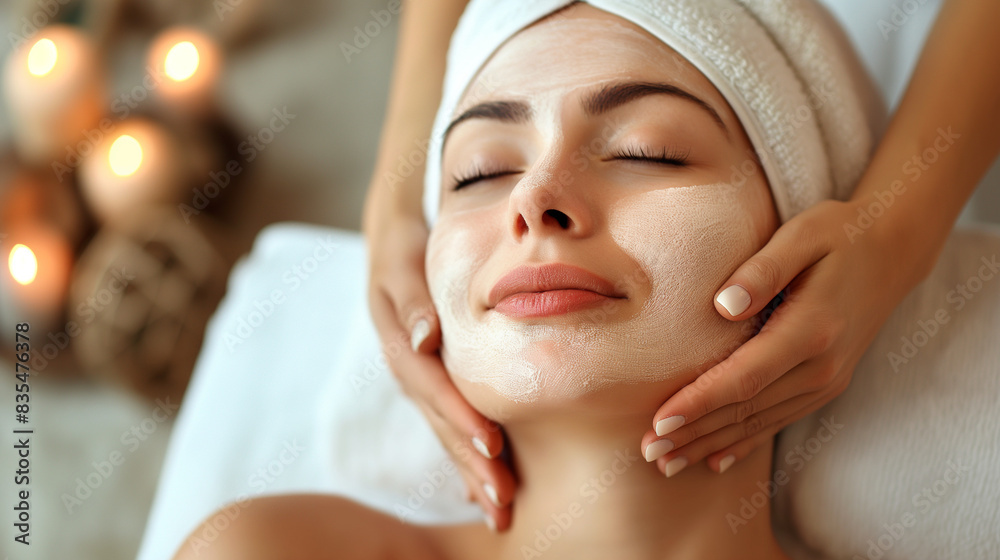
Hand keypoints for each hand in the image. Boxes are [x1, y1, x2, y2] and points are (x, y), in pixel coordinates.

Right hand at [365, 211, 516, 529]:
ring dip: (470, 472)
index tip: (492, 444)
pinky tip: (476, 489)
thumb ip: (412, 298)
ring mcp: (418, 380)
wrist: (393, 240)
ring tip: (498, 509)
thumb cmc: (405, 247)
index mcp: (401, 344)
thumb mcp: (402, 262)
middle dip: (471, 463)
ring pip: (445, 432)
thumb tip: (425, 336)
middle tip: (502, 501)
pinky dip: (462, 456)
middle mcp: (409, 370)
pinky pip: (446, 424)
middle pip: (440, 423)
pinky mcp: (429, 382)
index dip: (460, 416)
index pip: (434, 388)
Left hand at [640, 199, 919, 475]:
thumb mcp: (802, 235)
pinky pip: (777, 422)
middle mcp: (822, 367)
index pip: (744, 377)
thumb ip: (763, 270)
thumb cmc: (838, 234)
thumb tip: (722, 306)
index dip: (699, 402)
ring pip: (758, 423)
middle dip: (693, 434)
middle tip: (647, 453)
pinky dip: (743, 444)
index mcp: (812, 330)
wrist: (892, 251)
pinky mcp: (824, 385)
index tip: (660, 422)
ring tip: (666, 464)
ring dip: (710, 445)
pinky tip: (712, 461)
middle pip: (746, 410)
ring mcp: (826, 381)